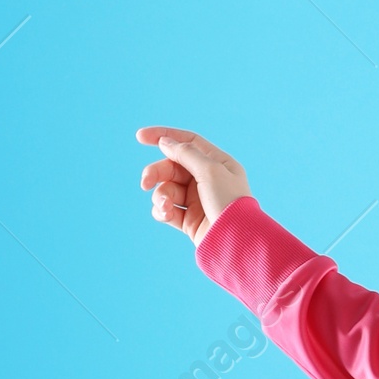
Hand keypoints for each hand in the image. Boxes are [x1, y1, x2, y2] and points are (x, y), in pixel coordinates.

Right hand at [135, 125, 251, 246]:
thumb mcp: (209, 170)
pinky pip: (168, 210)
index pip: (187, 142)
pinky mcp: (190, 220)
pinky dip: (162, 211)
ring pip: (167, 189)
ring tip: (165, 207)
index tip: (140, 137)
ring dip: (160, 196)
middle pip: (172, 167)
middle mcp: (207, 179)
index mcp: (217, 163)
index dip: (164, 136)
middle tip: (145, 183)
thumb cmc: (229, 202)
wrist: (237, 242)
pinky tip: (165, 214)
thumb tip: (164, 142)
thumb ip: (185, 153)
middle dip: (156, 173)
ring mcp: (198, 200)